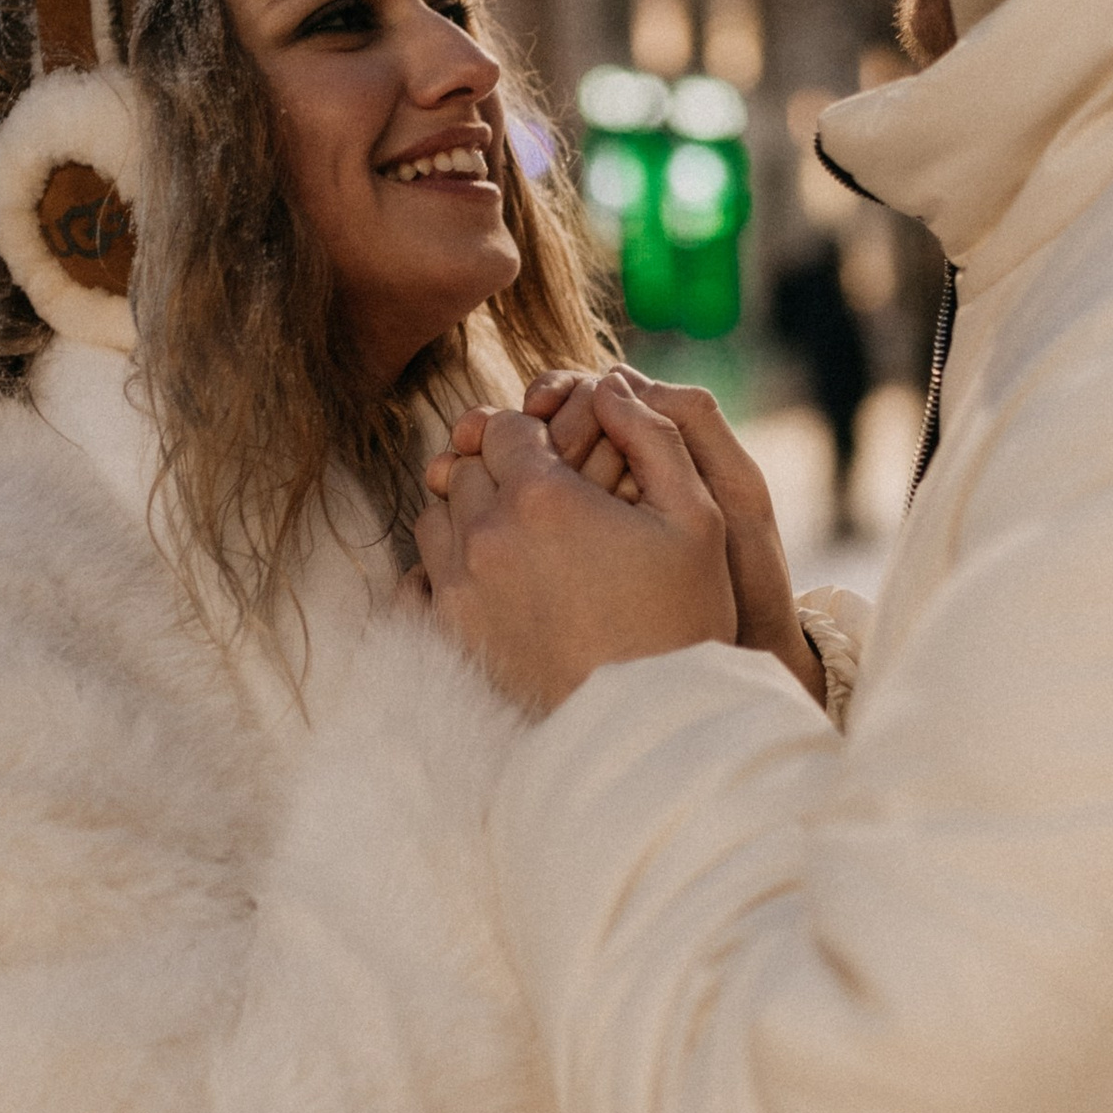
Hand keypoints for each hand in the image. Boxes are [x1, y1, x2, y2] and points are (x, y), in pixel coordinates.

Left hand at [446, 367, 823, 704]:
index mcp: (543, 497)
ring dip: (467, 515)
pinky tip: (479, 581)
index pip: (506, 428)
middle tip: (541, 497)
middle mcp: (487, 535)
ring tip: (517, 539)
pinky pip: (415, 582)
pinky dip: (436, 572)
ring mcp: (460, 589)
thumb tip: (609, 384)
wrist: (650, 727)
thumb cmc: (684, 620)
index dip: (534, 434)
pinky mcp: (451, 638)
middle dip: (498, 469)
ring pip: (435, 519)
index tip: (560, 459)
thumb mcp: (697, 517)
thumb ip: (655, 437)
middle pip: (465, 467)